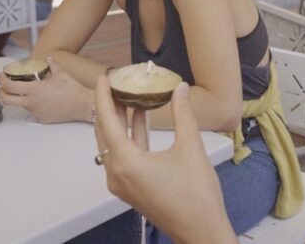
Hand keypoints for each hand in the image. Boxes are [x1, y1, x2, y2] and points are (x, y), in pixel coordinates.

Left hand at [0, 58, 92, 122]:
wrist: (82, 105)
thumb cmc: (72, 90)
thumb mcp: (61, 74)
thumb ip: (52, 65)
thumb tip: (49, 59)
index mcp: (34, 89)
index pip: (9, 86)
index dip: (2, 80)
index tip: (3, 76)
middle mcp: (32, 102)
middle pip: (6, 100)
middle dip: (1, 92)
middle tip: (4, 87)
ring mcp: (35, 112)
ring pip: (20, 105)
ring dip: (20, 98)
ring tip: (29, 92)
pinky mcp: (41, 118)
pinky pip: (32, 111)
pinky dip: (33, 105)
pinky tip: (42, 100)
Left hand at [94, 77, 235, 242]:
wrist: (200, 230)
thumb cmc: (196, 195)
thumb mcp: (191, 147)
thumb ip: (183, 114)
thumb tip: (180, 89)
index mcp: (126, 163)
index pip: (107, 121)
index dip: (104, 96)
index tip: (103, 77)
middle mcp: (117, 174)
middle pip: (105, 132)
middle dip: (109, 106)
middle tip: (116, 82)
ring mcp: (123, 182)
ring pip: (113, 144)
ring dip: (120, 120)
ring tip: (128, 96)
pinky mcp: (132, 187)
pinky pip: (123, 155)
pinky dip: (129, 135)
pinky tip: (140, 120)